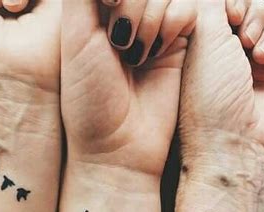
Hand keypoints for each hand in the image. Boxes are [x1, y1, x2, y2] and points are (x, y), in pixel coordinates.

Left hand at [61, 0, 196, 176]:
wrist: (119, 146)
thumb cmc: (89, 98)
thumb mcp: (77, 34)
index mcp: (96, 10)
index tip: (106, 11)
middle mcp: (125, 14)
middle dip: (130, 3)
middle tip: (118, 42)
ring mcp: (154, 26)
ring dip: (149, 17)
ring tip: (135, 56)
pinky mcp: (180, 42)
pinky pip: (186, 9)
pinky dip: (171, 25)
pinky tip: (154, 55)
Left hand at [180, 0, 263, 158]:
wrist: (234, 145)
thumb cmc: (212, 100)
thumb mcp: (205, 39)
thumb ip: (212, 4)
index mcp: (198, 42)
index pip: (225, 3)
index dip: (236, 2)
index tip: (233, 14)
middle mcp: (221, 52)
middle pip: (253, 8)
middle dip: (256, 17)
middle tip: (245, 41)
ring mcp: (246, 64)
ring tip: (259, 59)